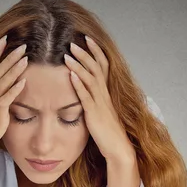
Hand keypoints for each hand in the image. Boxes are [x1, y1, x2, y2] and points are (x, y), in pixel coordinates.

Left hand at [64, 37, 134, 160]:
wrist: (118, 148)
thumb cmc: (108, 133)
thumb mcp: (101, 112)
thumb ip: (94, 101)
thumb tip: (84, 91)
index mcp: (106, 93)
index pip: (103, 66)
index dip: (96, 51)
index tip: (87, 38)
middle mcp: (105, 95)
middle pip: (97, 68)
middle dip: (86, 53)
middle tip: (73, 41)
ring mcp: (100, 104)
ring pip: (91, 79)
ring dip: (79, 65)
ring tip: (68, 54)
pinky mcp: (95, 114)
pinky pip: (86, 96)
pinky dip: (79, 85)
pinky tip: (71, 76)